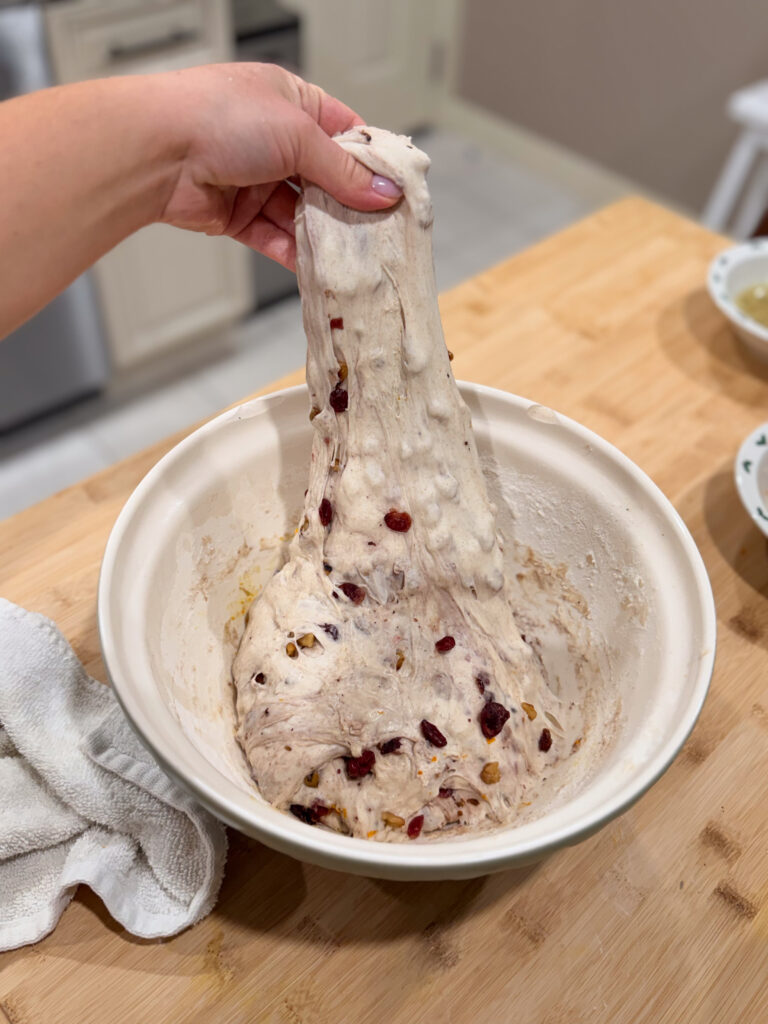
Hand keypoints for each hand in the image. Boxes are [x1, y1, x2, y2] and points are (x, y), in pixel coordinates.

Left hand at [158, 63, 401, 268]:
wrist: (156, 151)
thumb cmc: (218, 117)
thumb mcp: (297, 134)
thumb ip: (343, 171)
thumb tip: (383, 193)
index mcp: (291, 102)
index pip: (344, 134)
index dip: (370, 163)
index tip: (395, 190)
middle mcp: (274, 139)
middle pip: (326, 180)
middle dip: (350, 206)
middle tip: (382, 231)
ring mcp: (255, 178)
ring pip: (302, 213)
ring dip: (325, 235)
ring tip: (355, 256)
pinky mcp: (237, 215)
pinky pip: (275, 237)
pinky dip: (296, 253)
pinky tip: (319, 269)